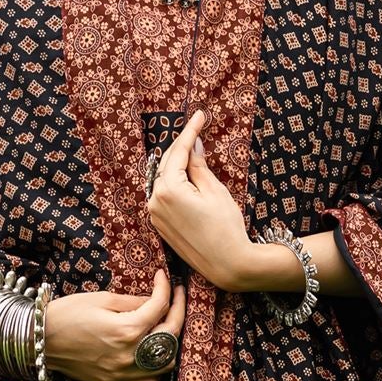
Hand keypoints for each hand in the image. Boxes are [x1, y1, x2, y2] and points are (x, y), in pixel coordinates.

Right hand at [42, 269, 187, 380]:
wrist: (41, 340)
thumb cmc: (68, 314)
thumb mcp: (102, 299)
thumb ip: (134, 301)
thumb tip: (155, 300)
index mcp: (127, 329)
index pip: (160, 306)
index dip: (166, 287)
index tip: (163, 277)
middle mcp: (130, 355)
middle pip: (171, 335)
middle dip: (178, 311)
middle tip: (176, 297)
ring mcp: (124, 373)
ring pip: (166, 362)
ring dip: (171, 341)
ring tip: (166, 324)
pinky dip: (156, 368)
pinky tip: (152, 353)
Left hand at [145, 113, 259, 290]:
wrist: (227, 265)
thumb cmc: (226, 227)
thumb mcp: (214, 191)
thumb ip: (199, 165)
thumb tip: (194, 145)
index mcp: (168, 189)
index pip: (178, 152)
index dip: (190, 131)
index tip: (199, 115)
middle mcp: (154, 200)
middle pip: (168, 163)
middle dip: (182, 144)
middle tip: (197, 125)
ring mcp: (154, 213)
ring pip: (164, 178)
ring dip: (178, 162)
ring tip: (193, 145)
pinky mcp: (158, 223)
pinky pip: (164, 194)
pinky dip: (174, 181)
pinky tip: (187, 172)